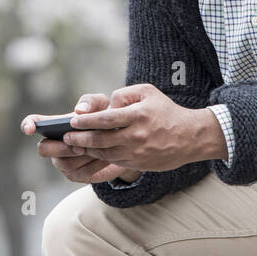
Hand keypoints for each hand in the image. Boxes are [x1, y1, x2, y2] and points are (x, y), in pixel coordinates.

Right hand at [21, 94, 142, 184]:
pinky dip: (95, 166)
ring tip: (100, 149)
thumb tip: (79, 111)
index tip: (30, 129)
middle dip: (59, 148)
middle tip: (79, 146)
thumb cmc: (106, 118)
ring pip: (64, 164)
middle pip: (43, 149)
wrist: (124, 141)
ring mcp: (63, 161)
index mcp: (55, 125)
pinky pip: (81, 174)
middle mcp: (54, 144)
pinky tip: (107, 158)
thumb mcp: (102, 105)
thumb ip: (90, 102)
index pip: (35, 123)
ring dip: (82, 157)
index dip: (28, 125)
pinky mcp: (77, 175)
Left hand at [61, 83, 221, 172]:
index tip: (73, 121)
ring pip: (106, 153)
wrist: (190, 137)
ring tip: (75, 144)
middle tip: (66, 137)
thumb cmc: (165, 110)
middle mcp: (137, 135)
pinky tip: (92, 151)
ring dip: (87, 149)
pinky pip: (115, 160)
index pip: (106, 119)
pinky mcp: (140, 163)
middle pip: (102, 139)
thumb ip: (124, 94)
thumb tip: (107, 106)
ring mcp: (138, 151)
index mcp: (138, 115)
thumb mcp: (147, 92)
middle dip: (80, 138)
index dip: (87, 121)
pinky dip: (100, 156)